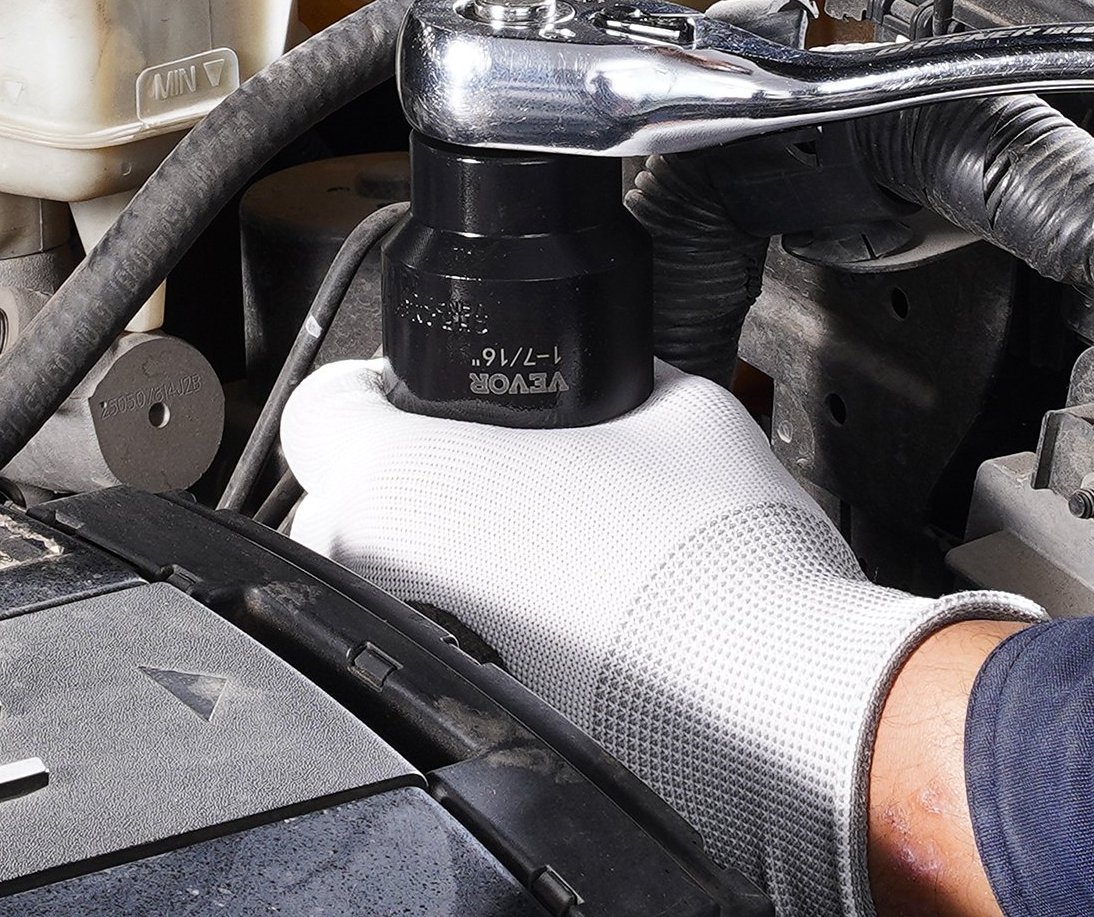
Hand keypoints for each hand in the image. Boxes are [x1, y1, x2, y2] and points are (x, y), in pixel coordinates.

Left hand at [282, 360, 1036, 915]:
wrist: (771, 699)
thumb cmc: (716, 558)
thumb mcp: (672, 403)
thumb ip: (607, 378)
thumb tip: (603, 385)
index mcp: (403, 477)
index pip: (321, 405)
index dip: (376, 387)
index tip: (428, 393)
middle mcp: (377, 569)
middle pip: (342, 497)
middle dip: (404, 478)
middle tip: (492, 466)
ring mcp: (405, 653)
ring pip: (376, 577)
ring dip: (424, 554)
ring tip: (527, 545)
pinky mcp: (455, 715)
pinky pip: (423, 644)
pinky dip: (462, 624)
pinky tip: (543, 612)